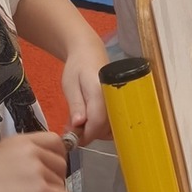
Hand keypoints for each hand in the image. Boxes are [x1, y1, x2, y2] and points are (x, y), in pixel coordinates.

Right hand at [0, 133, 70, 191]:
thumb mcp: (3, 156)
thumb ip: (25, 160)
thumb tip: (42, 181)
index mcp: (23, 140)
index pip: (56, 142)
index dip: (55, 160)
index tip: (43, 175)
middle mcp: (33, 150)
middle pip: (62, 166)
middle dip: (53, 183)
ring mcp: (38, 169)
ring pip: (62, 185)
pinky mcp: (40, 190)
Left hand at [61, 30, 111, 144]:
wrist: (90, 53)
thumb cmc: (77, 68)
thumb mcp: (70, 86)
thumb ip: (76, 105)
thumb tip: (78, 125)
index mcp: (101, 93)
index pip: (97, 123)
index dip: (85, 135)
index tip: (73, 138)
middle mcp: (115, 99)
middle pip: (105, 129)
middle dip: (89, 134)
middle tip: (73, 129)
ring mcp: (120, 103)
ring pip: (110, 129)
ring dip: (95, 132)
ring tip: (80, 122)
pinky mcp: (121, 106)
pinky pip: (113, 124)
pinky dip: (102, 128)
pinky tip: (90, 120)